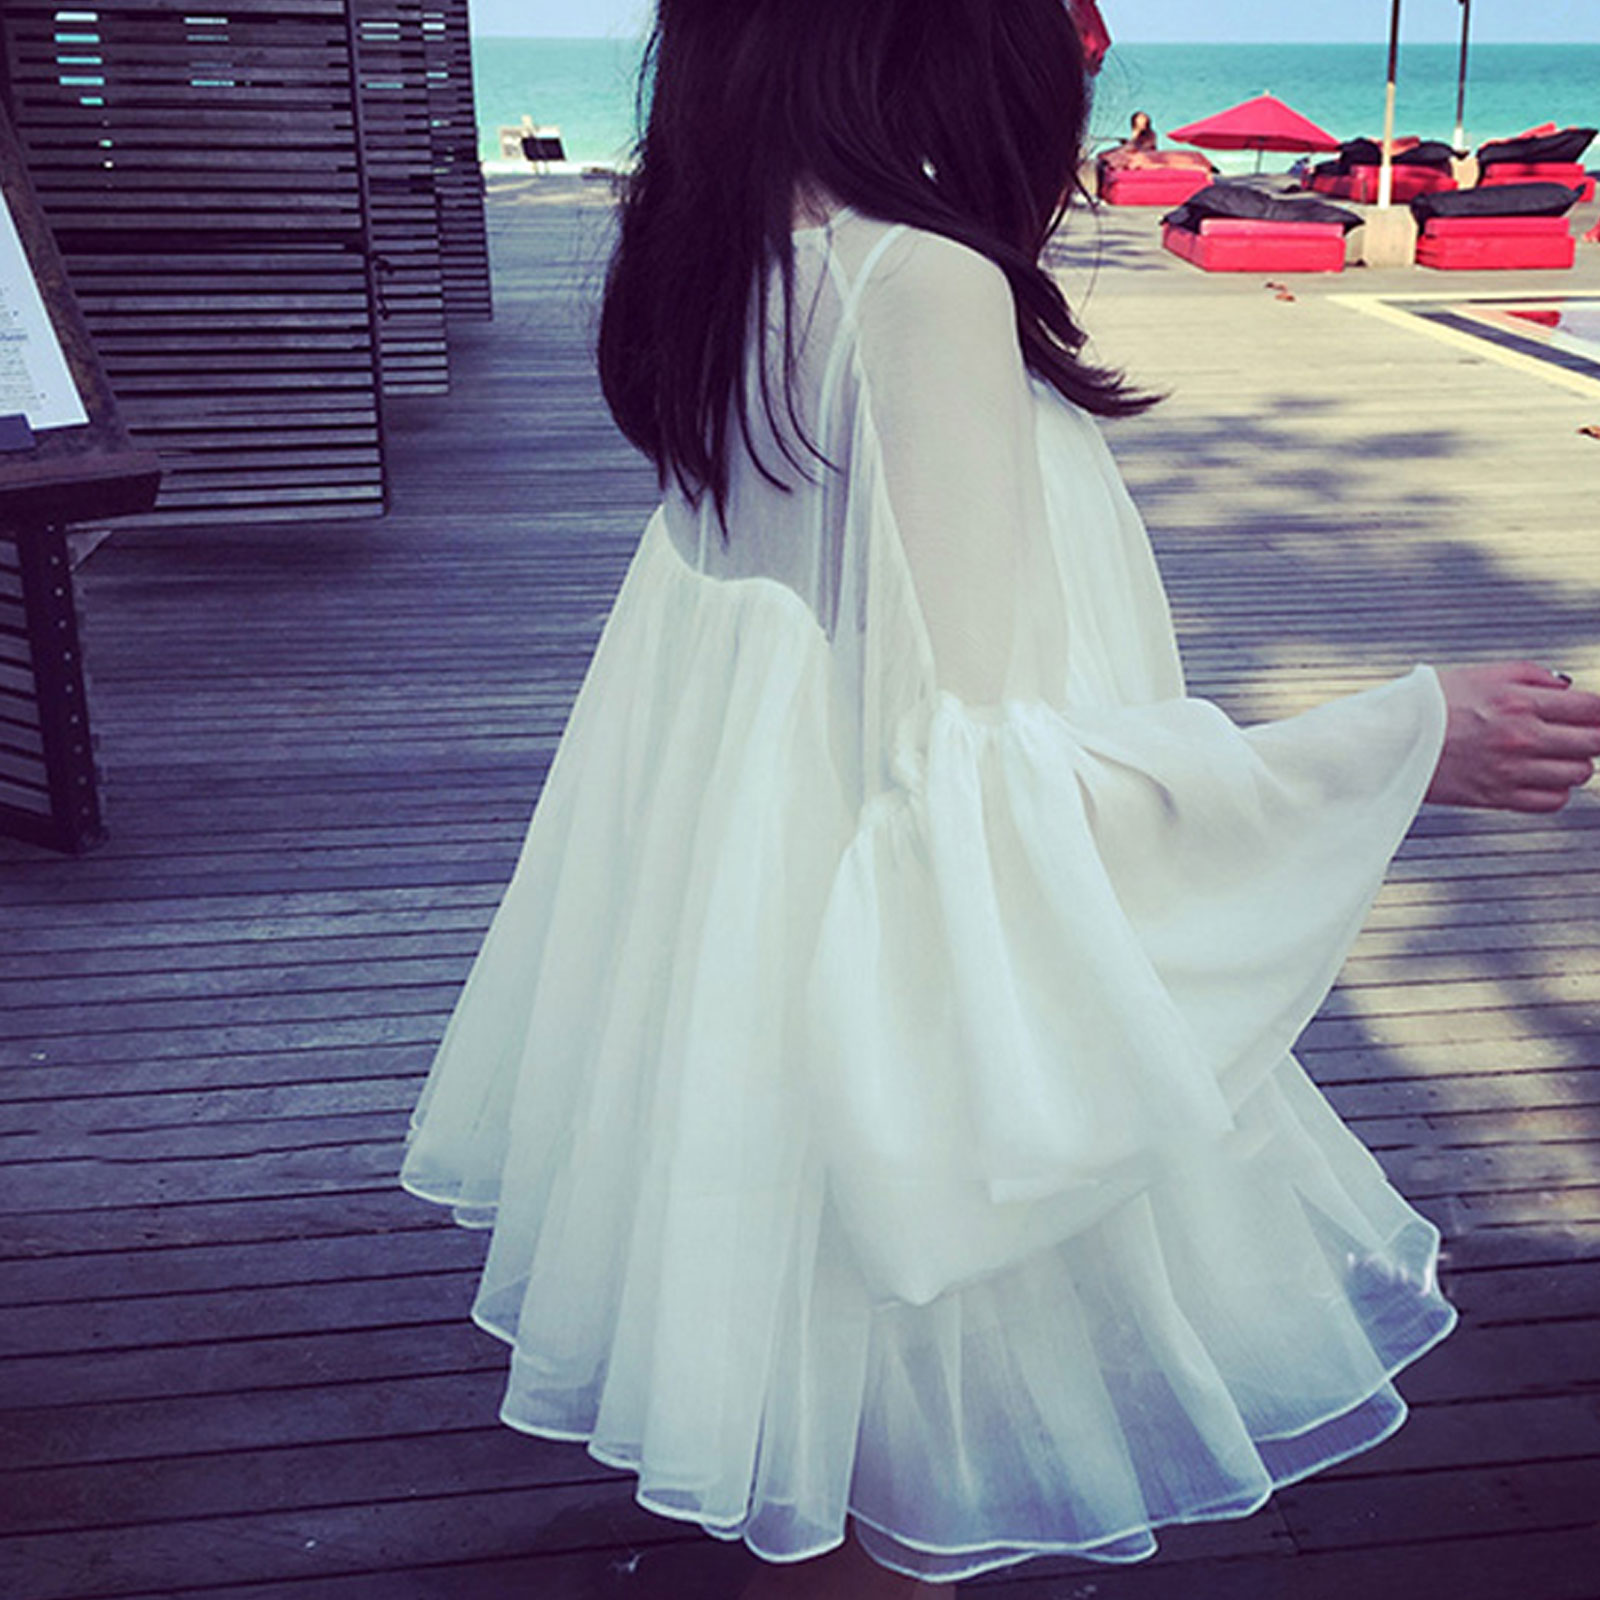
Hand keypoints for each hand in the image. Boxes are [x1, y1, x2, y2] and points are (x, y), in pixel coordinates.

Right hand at [1427, 662, 1599, 812]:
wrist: (1388, 740)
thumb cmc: (1428, 704)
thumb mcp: (1482, 674)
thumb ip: (1533, 675)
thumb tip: (1569, 688)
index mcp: (1519, 702)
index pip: (1593, 709)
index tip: (1595, 713)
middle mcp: (1520, 738)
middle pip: (1594, 743)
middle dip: (1593, 736)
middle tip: (1579, 731)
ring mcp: (1511, 771)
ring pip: (1578, 774)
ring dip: (1574, 762)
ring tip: (1553, 753)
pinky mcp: (1498, 797)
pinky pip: (1553, 801)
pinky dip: (1555, 789)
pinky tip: (1539, 775)